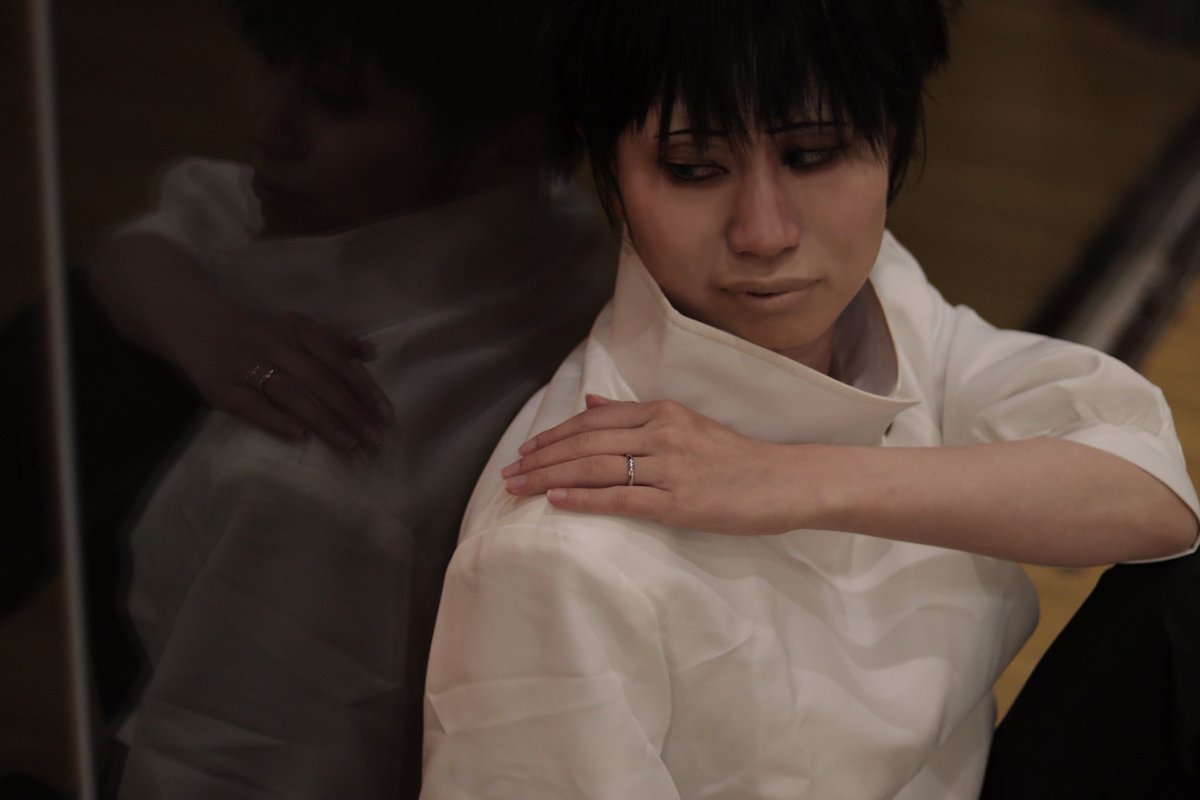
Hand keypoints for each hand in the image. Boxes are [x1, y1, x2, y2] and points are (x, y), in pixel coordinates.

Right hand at [172, 309, 393, 448]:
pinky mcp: (220, 388)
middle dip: (350, 410)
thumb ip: (331, 341)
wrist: (194, 325)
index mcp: (295, 329)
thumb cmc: (257, 335)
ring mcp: (246, 367)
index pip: (336, 360)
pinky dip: (276, 419)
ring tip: (349, 442)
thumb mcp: (293, 329)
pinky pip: (251, 406)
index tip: (385, 414)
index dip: (362, 387)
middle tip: (375, 437)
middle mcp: (274, 345)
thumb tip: (369, 351)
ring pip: (291, 394)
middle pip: (319, 380)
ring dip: (323, 419)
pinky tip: (300, 435)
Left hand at [501, 395, 808, 533]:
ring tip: (519, 488)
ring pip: (595, 468)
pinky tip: (556, 500)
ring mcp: (668, 468)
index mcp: (661, 413)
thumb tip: (591, 403)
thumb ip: (636, 415)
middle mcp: (660, 434)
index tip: (526, 451)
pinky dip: (584, 498)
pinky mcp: (678, 501)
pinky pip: (620, 499)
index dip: (553, 436)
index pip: (592, 422)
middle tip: (508, 473)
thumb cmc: (735, 459)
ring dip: (550, 477)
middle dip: (541, 458)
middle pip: (585, 443)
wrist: (783, 481)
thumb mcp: (685, 424)